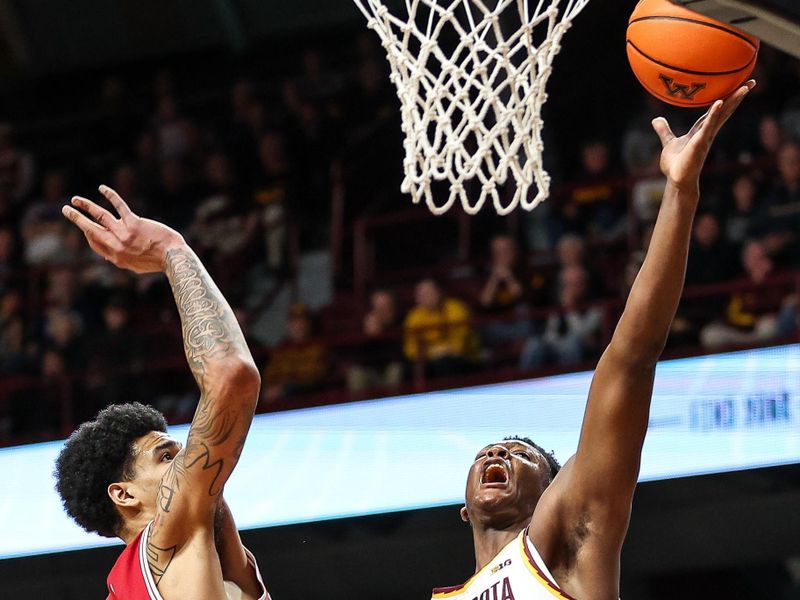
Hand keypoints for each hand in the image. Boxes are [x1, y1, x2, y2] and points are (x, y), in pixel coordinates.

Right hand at [62, 185, 185, 273]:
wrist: (173, 258)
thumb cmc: (158, 262)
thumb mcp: (136, 267)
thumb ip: (123, 261)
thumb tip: (111, 258)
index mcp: (116, 257)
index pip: (94, 243)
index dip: (87, 234)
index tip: (84, 228)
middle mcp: (116, 246)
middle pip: (90, 229)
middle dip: (76, 219)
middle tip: (65, 210)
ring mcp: (124, 234)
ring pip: (99, 216)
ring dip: (85, 206)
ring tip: (75, 199)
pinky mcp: (134, 224)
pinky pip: (118, 206)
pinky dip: (110, 196)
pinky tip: (102, 188)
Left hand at [652, 80, 754, 190]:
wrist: (676, 180)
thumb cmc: (676, 164)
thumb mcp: (669, 142)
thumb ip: (664, 131)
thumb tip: (655, 119)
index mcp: (702, 130)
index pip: (717, 110)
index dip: (727, 98)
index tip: (739, 86)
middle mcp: (708, 132)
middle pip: (726, 110)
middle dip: (738, 96)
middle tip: (752, 81)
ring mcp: (706, 137)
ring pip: (722, 115)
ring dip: (733, 101)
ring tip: (745, 87)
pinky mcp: (700, 142)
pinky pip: (708, 126)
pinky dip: (713, 114)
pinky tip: (719, 102)